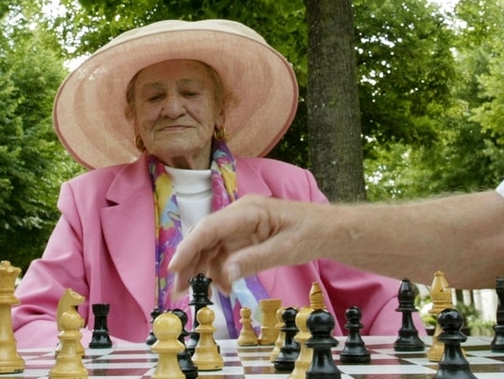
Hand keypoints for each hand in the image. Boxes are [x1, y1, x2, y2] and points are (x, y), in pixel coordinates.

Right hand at [168, 195, 326, 295]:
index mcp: (248, 211)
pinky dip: (220, 269)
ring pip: (211, 245)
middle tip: (179, 288)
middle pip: (204, 236)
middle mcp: (239, 214)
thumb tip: (225, 275)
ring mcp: (241, 225)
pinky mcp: (245, 235)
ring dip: (203, 268)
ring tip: (202, 292)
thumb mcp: (285, 250)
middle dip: (189, 261)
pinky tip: (225, 286)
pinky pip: (224, 251)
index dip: (188, 248)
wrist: (330, 230)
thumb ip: (253, 261)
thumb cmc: (311, 234)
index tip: (174, 269)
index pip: (209, 228)